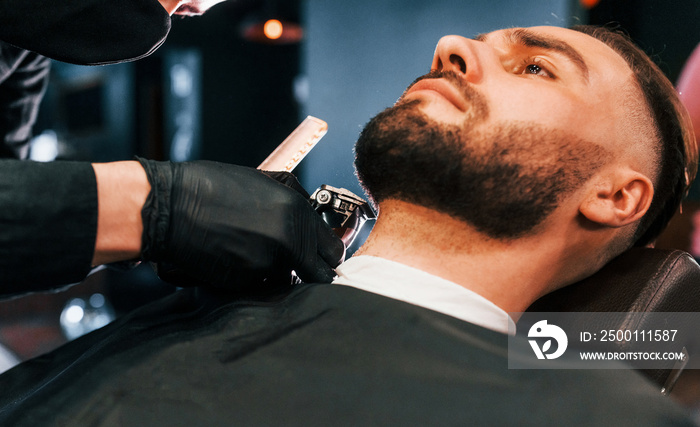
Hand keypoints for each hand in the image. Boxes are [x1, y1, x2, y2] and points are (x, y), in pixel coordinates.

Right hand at [137, 159, 344, 286]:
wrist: (172, 207)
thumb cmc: (213, 187)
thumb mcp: (264, 180)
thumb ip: (294, 199)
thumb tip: (312, 215)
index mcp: (298, 216)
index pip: (333, 251)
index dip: (327, 254)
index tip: (321, 255)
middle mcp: (289, 244)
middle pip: (319, 274)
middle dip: (311, 270)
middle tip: (298, 262)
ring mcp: (267, 266)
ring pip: (287, 280)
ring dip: (279, 273)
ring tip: (254, 252)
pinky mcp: (244, 283)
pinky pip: (259, 284)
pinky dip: (253, 276)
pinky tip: (235, 257)